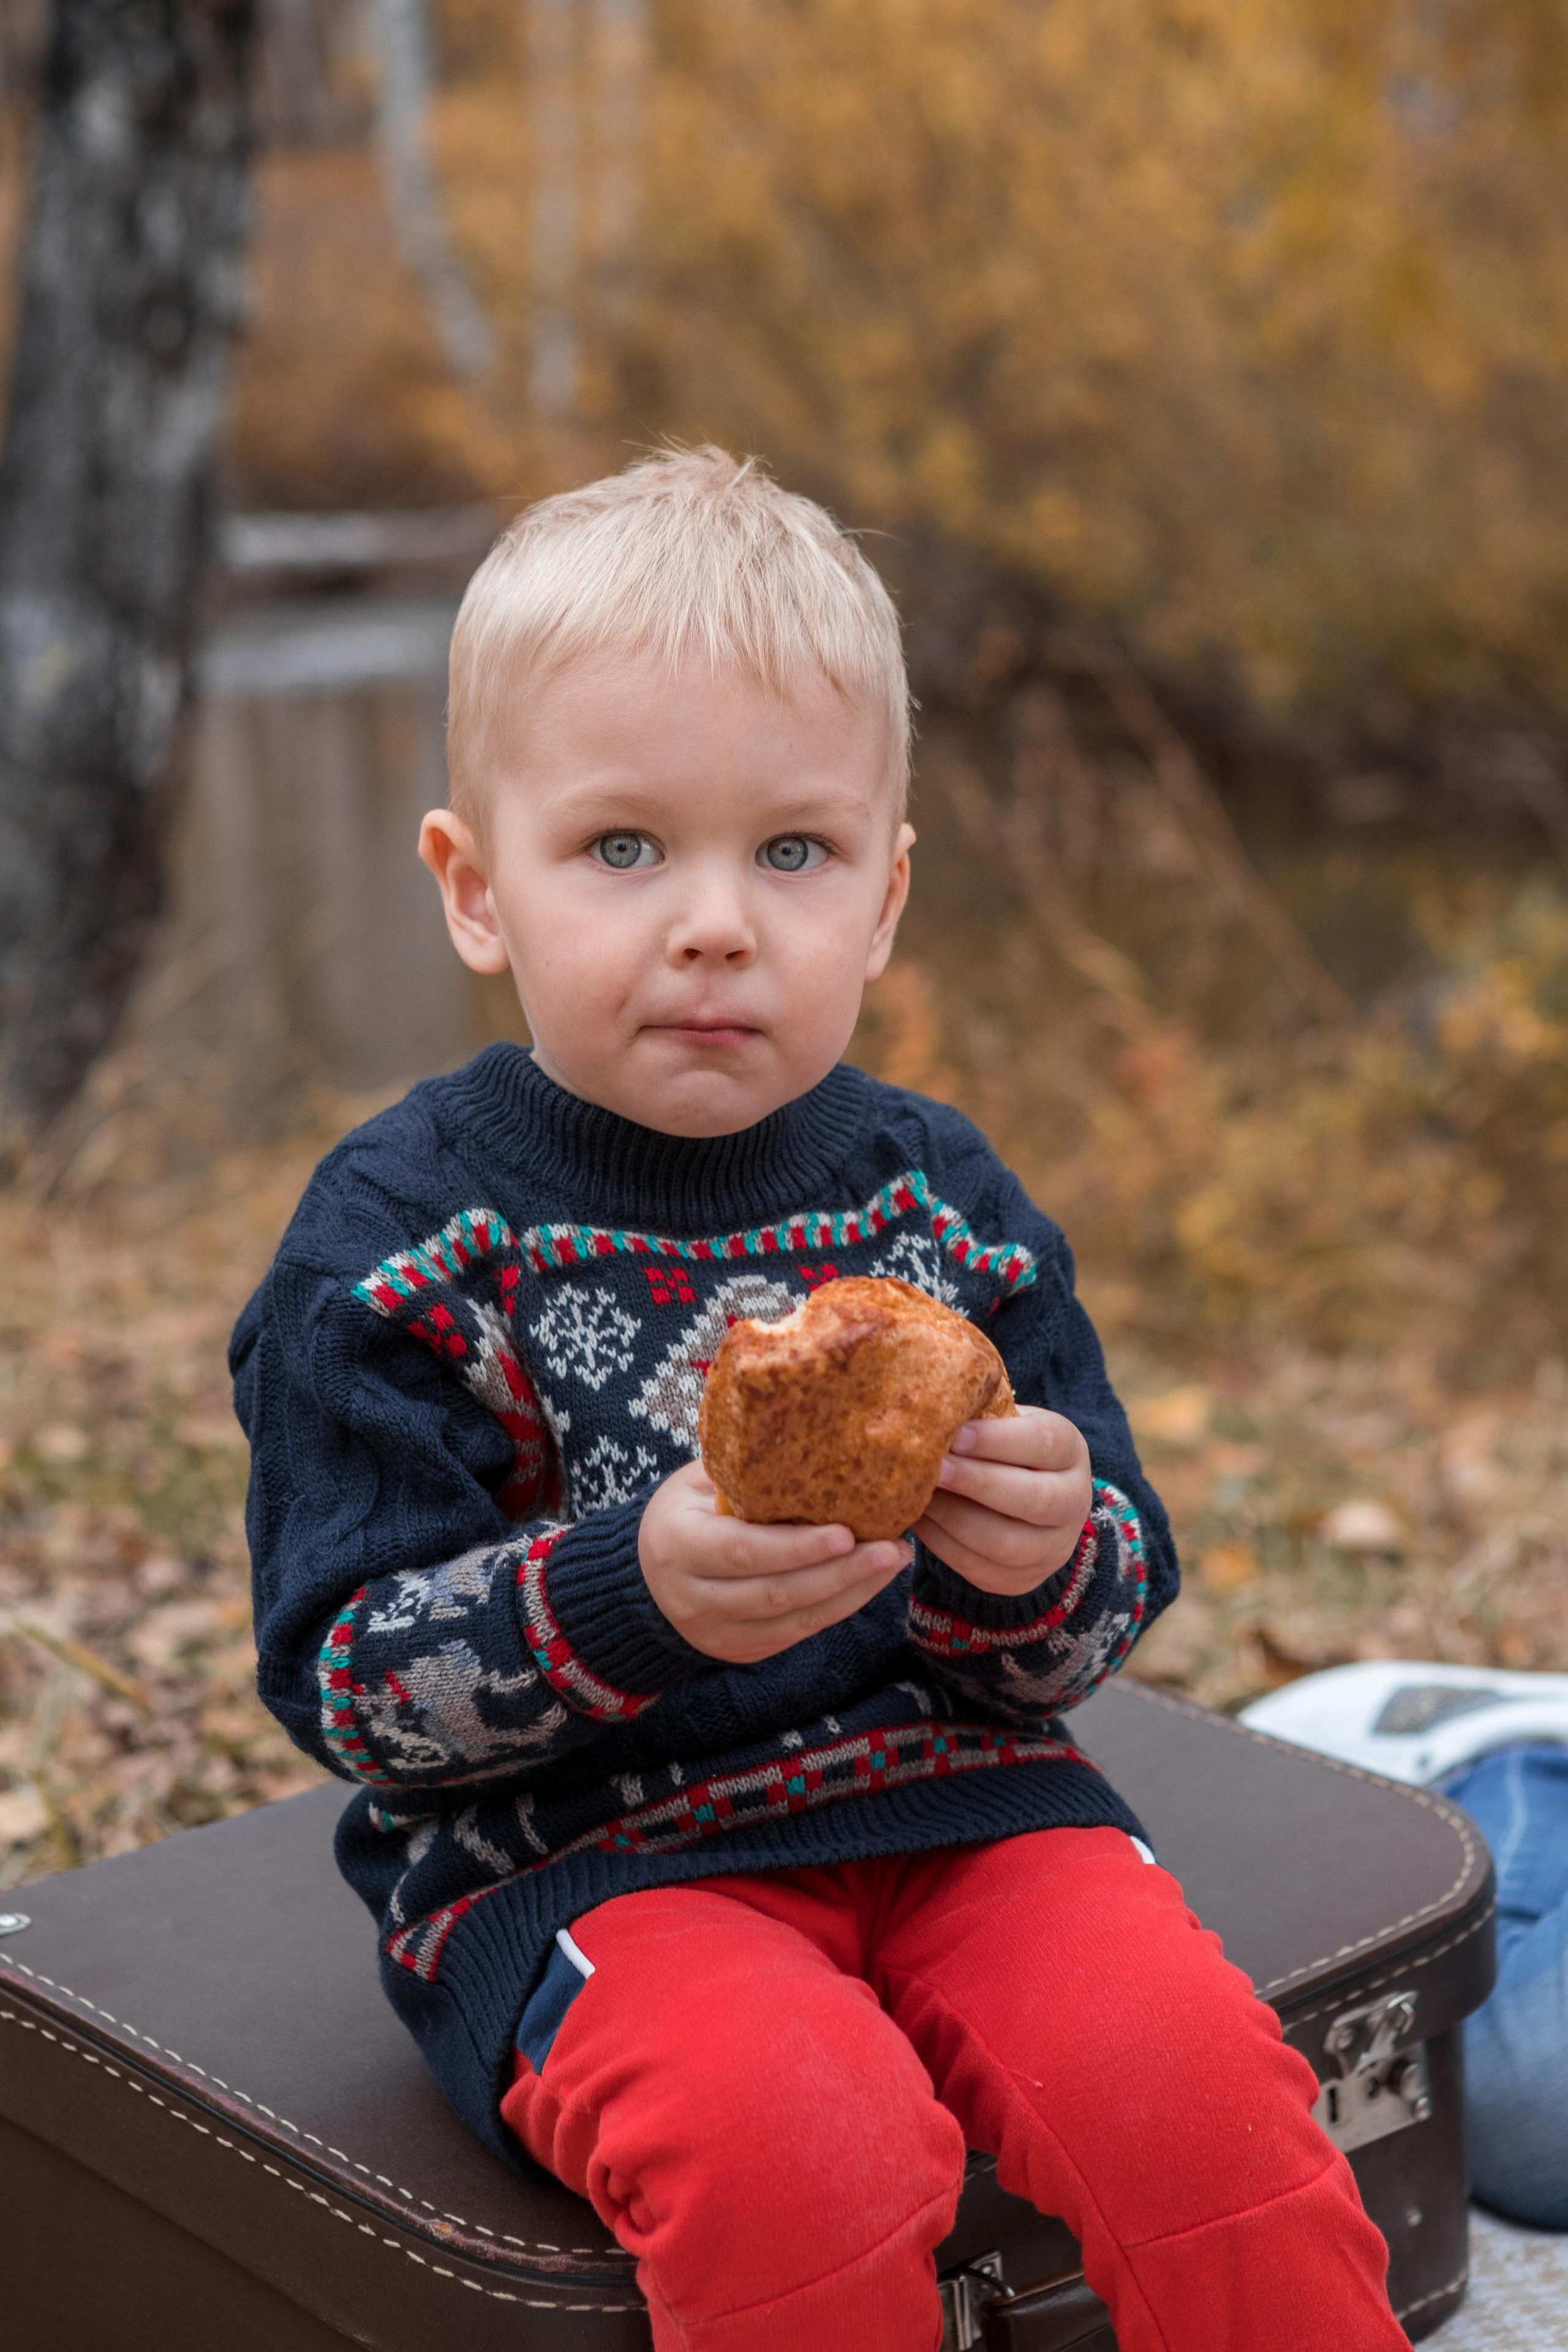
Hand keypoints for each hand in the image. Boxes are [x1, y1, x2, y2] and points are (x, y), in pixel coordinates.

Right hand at [639, 1461, 911, 1664]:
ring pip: (796, 1619)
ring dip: (852, 1591)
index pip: (745, 1552)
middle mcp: (695, 1599)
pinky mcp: (744, 1650)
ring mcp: (719, 1633)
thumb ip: (742, 1473)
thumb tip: (810, 1436)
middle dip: (841, 1572)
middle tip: (891, 1547)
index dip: (797, 1547)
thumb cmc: (683, 1514)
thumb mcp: (695, 1485)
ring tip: (894, 1559)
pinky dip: (840, 1607)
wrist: (646, 1578)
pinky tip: (871, 1580)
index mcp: (680, 1546)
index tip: (846, 1533)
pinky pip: (800, 1632)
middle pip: (778, 1592)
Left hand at [914, 1405, 1091, 1595]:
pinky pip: (978, 1567)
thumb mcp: (1004, 1423)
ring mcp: (1051, 1548)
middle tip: (933, 1467)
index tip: (955, 1433)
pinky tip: (918, 1518)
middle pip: (1034, 1499)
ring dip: (954, 1518)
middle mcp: (1073, 1503)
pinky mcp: (1020, 1580)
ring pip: (1005, 1543)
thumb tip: (929, 1407)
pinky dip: (942, 1544)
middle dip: (978, 1483)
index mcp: (1070, 1451)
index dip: (998, 1440)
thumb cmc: (1001, 1449)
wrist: (1024, 1501)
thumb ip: (979, 1417)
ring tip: (919, 1494)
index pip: (1043, 1443)